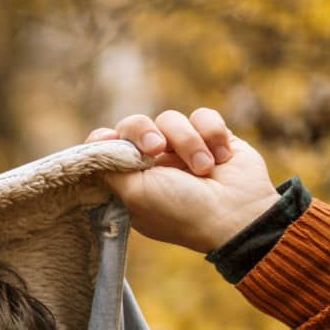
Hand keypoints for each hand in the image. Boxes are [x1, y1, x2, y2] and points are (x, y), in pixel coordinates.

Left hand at [86, 108, 279, 253]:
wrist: (236, 214)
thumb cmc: (182, 211)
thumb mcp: (134, 195)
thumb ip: (108, 170)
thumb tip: (93, 147)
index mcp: (132, 181)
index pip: (108, 147)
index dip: (107, 140)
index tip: (110, 140)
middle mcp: (154, 164)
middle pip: (134, 125)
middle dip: (144, 132)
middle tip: (157, 149)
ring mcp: (183, 150)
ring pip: (171, 119)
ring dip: (189, 143)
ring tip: (204, 169)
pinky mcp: (212, 137)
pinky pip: (203, 116)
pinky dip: (212, 134)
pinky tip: (222, 158)